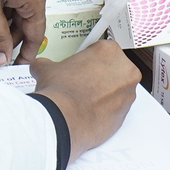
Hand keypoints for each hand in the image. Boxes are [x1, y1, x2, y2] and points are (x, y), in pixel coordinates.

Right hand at [28, 40, 138, 154]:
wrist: (64, 119)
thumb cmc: (61, 93)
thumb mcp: (47, 68)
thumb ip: (48, 63)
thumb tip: (41, 66)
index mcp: (109, 50)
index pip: (102, 49)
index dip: (89, 58)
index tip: (82, 65)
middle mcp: (125, 70)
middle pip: (114, 68)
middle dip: (99, 75)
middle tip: (82, 82)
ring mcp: (128, 92)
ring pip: (117, 89)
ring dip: (104, 92)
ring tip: (84, 98)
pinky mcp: (126, 113)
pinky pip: (116, 108)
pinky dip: (106, 109)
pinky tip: (89, 110)